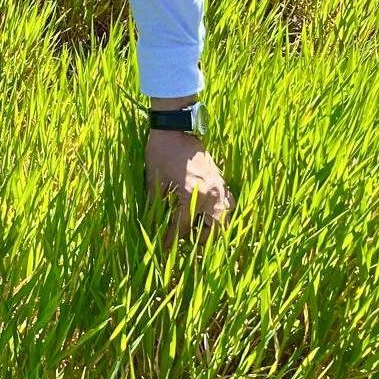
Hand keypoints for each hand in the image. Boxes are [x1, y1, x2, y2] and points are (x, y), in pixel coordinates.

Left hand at [145, 129, 231, 246]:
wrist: (175, 128)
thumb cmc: (161, 152)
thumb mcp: (154, 180)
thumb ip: (154, 205)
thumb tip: (150, 225)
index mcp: (192, 194)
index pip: (182, 226)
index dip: (171, 239)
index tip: (164, 249)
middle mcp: (211, 194)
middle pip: (212, 230)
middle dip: (199, 241)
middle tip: (185, 246)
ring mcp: (220, 188)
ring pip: (224, 220)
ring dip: (212, 230)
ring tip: (197, 236)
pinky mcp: (221, 181)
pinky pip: (228, 205)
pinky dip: (220, 215)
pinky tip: (208, 218)